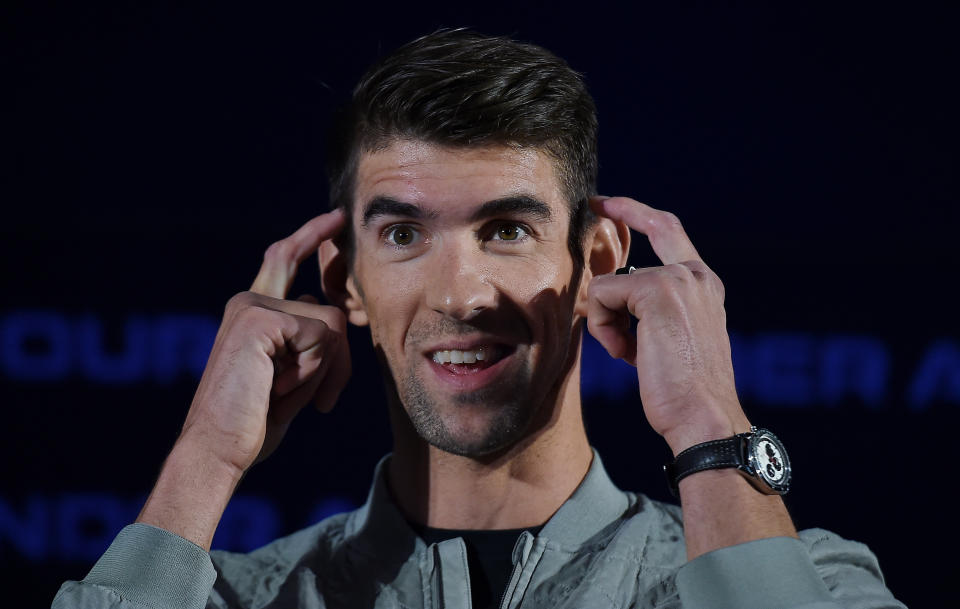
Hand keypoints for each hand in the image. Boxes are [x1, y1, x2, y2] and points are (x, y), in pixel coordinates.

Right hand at [178, 209, 351, 474]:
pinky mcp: (258, 318)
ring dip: (322, 372)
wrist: (216, 448)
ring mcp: (252, 306)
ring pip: (330, 326)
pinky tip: (280, 390)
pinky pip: (322, 337)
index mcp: (252, 311)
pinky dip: (313, 372)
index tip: (336, 219)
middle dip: (336, 359)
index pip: (284, 259)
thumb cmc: (253, 422)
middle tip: (318, 400)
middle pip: (325, 307)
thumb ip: (308, 344)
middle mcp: (249, 300)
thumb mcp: (290, 377)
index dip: (311, 236)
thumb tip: (339, 316)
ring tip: (285, 395)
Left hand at [586, 197, 749, 454]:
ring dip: (608, 321)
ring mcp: (679, 279)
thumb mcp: (665, 341)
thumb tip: (606, 296)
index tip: (608, 204)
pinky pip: (602, 296)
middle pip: (653, 224)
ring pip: (612, 282)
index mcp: (704, 286)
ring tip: (631, 355)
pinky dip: (604, 330)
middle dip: (621, 209)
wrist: (703, 417)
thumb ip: (645, 312)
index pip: (670, 232)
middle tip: (594, 202)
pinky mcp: (656, 290)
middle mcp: (696, 275)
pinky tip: (627, 356)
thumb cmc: (682, 392)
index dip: (638, 214)